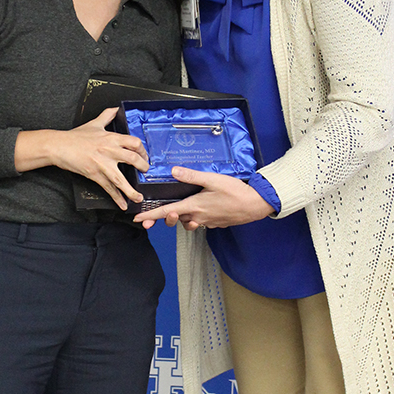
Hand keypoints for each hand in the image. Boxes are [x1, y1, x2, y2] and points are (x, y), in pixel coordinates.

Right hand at [14, 108, 148, 210]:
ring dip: (132, 190)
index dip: (143, 150)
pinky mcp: (95, 174)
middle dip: (143, 167)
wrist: (59, 146)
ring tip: (139, 197)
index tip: (145, 156)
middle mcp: (109, 150)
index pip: (134, 142)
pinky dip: (116, 198)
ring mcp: (102, 164)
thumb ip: (107, 115)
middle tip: (146, 171)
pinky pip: (108, 188)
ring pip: (121, 179)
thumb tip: (117, 109)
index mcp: (111, 138)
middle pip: (133, 159)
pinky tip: (123, 204)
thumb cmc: (75, 136)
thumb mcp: (94, 123)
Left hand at [133, 166, 273, 229]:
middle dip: (164, 217)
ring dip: (180, 217)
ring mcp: (207, 221)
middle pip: (175, 219)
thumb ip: (192, 176)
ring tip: (179, 209)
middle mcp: (198, 216)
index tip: (138, 220)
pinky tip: (200, 209)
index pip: (166, 212)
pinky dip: (195, 217)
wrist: (254, 205)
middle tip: (155, 215)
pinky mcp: (215, 223)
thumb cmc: (235, 191)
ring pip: (187, 221)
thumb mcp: (212, 179)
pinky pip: (199, 222)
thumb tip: (173, 171)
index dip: (150, 216)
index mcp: (194, 206)